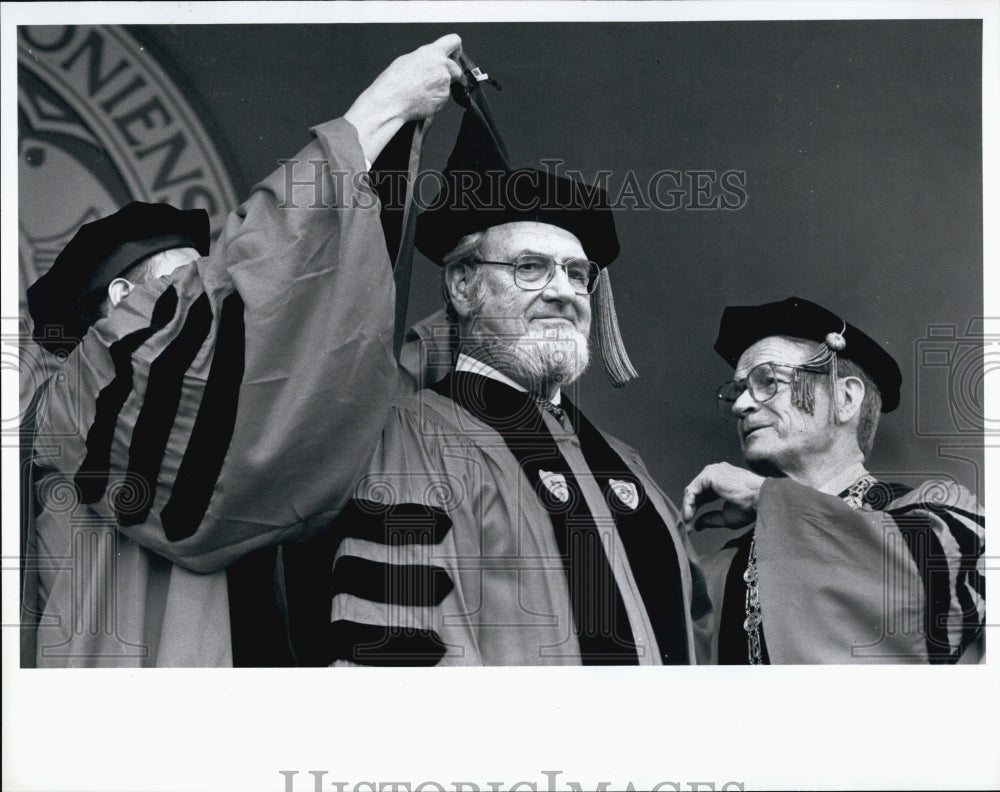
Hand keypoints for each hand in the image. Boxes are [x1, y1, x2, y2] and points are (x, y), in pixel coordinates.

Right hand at [345, 34, 462, 161]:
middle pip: (455, 68)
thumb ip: (425, 59)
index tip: (454, 53)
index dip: (455, 48)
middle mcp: (442, 67)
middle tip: (433, 78)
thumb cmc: (395, 81)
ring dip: (439, 87)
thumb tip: (429, 62)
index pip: (454, 42)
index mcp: (433, 53)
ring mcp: (444, 84)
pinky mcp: (443, 98)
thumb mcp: (408, 59)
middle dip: (448, 73)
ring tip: (421, 89)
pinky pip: (442, 98)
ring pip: (448, 85)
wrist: (392, 100)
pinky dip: (435, 98)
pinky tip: (422, 98)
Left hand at [681, 462, 764, 527]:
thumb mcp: (726, 517)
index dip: (696, 510)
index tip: (692, 526)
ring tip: (687, 525)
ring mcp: (712, 472)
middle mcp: (717, 473)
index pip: (703, 495)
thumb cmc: (751, 508)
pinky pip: (692, 491)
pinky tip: (689, 517)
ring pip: (692, 492)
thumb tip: (696, 524)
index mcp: (723, 481)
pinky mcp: (708, 475)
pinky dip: (688, 505)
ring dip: (687, 509)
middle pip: (696, 493)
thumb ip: (710, 518)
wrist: (761, 500)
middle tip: (686, 527)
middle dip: (690, 511)